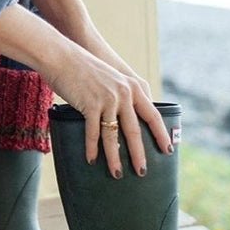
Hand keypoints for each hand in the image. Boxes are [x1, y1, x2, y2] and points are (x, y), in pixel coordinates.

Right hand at [43, 42, 172, 177]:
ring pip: (114, 136)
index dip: (161, 134)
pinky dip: (92, 148)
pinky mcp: (90, 104)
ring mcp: (108, 99)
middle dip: (139, 154)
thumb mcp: (110, 77)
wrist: (61, 55)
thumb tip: (125, 117)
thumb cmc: (84, 68)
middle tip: (142, 172)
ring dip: (115, 158)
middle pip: (135, 130)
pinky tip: (92, 160)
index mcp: (132, 87)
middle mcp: (123, 93)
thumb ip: (121, 94)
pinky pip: (93, 133)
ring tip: (117, 174)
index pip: (153, 115)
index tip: (168, 150)